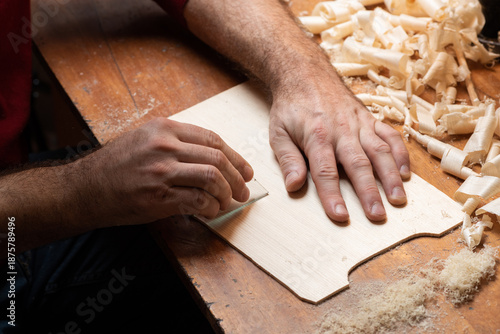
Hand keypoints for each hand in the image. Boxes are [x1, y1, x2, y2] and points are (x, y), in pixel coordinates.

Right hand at [73, 118, 253, 225]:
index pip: (213, 139)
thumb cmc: (116, 165)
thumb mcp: (144, 139)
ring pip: (212, 179)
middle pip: (217, 159)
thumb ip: (176, 142)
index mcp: (164, 128)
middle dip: (238, 177)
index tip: (245, 170)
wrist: (85, 189)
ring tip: (230, 202)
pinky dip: (211, 208)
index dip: (235, 156)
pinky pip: (198, 201)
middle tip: (244, 190)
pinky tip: (211, 211)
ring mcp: (161, 172)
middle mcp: (164, 146)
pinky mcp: (158, 197)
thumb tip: (213, 158)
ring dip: (227, 193)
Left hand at [269, 83, 409, 221]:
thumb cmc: (290, 107)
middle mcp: (341, 130)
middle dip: (369, 192)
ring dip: (390, 176)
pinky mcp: (369, 118)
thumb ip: (288, 160)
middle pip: (358, 164)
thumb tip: (294, 186)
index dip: (332, 195)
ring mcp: (358, 123)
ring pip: (379, 151)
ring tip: (398, 199)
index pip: (324, 171)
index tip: (340, 216)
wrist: (305, 73)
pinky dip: (400, 154)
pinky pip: (389, 135)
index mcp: (316, 136)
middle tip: (377, 216)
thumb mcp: (278, 133)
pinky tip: (405, 173)